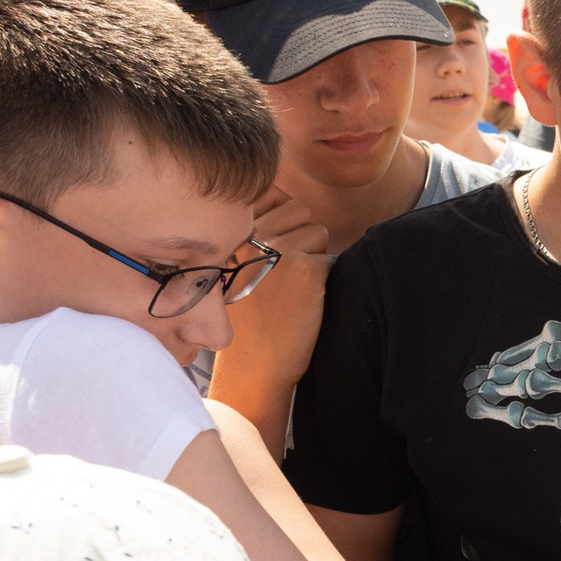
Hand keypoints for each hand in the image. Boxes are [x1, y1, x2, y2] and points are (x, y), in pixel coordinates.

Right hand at [218, 187, 332, 390]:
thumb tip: (287, 207)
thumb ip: (252, 235)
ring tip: (292, 287)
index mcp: (232, 231)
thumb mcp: (231, 267)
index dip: (282, 220)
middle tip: (285, 273)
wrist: (250, 365)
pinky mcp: (306, 270)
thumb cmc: (243, 319)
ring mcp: (279, 250)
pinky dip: (324, 279)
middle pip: (299, 210)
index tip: (274, 248)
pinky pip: (329, 259)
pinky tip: (303, 301)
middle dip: (300, 237)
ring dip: (314, 256)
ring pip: (318, 232)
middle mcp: (253, 234)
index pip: (272, 195)